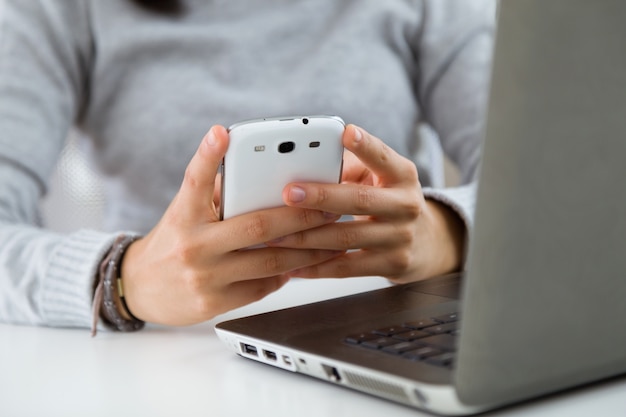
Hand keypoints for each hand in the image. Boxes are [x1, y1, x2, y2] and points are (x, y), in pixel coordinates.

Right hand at [120, 126, 342, 324]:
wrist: (140, 289)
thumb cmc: (172, 242)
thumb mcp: (184, 214)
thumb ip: (214, 196)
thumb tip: (262, 178)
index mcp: (183, 216)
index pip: (194, 181)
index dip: (208, 155)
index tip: (222, 132)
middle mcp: (193, 245)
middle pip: (257, 226)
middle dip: (300, 216)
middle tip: (329, 206)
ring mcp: (205, 277)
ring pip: (270, 260)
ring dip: (307, 249)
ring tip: (331, 238)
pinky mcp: (215, 303)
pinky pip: (263, 286)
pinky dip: (286, 273)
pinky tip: (304, 263)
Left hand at [268, 124, 465, 282]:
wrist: (426, 243)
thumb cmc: (389, 201)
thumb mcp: (382, 178)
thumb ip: (350, 168)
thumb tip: (308, 162)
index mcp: (402, 175)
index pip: (383, 157)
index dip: (366, 145)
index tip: (346, 133)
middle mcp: (406, 205)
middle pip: (360, 200)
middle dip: (321, 197)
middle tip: (289, 193)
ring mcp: (401, 237)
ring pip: (348, 237)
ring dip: (308, 237)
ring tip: (277, 235)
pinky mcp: (393, 264)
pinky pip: (348, 267)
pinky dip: (318, 268)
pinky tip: (293, 265)